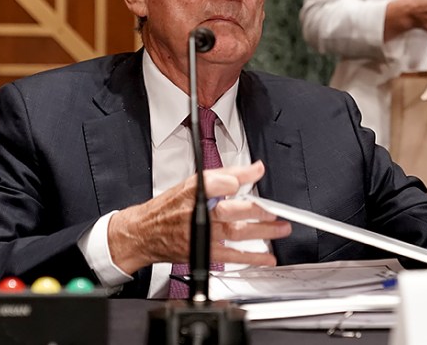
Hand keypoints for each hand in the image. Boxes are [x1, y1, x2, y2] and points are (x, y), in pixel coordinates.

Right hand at [107, 161, 290, 273]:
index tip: (255, 173)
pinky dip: (252, 257)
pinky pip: (232, 256)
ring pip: (236, 232)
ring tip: (281, 228)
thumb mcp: (192, 182)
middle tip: (275, 209)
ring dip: (262, 232)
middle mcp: (198, 213)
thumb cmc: (169, 207)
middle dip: (256, 210)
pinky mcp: (204, 252)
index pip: (217, 182)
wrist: (146, 233)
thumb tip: (254, 168)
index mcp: (194, 192)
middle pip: (230, 210)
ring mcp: (202, 235)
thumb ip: (226, 174)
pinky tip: (267, 256)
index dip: (236, 179)